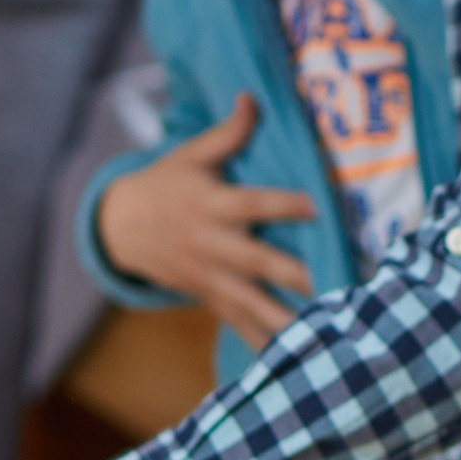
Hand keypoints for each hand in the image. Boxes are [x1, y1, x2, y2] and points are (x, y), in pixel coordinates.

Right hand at [96, 94, 316, 344]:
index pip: (251, 204)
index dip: (282, 205)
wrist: (121, 229)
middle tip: (339, 283)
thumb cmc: (166, 184)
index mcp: (211, 205)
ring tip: (327, 334)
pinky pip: (242, 325)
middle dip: (296, 275)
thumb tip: (253, 96)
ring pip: (254, 304)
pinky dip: (267, 343)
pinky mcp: (212, 299)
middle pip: (259, 262)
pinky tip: (299, 363)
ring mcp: (212, 278)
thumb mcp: (189, 155)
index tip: (316, 207)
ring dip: (289, 320)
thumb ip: (228, 132)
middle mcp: (214, 245)